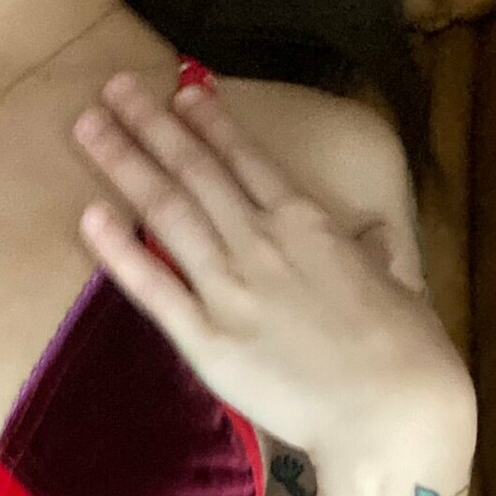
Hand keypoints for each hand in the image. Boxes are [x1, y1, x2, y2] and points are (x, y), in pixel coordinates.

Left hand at [70, 70, 474, 470]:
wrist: (391, 408)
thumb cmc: (407, 350)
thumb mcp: (397, 282)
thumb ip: (372, 253)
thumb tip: (371, 239)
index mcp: (309, 222)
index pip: (248, 159)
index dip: (210, 123)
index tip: (182, 91)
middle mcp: (261, 242)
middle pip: (195, 170)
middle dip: (152, 124)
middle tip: (114, 86)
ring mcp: (229, 288)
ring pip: (167, 210)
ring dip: (125, 163)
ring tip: (88, 125)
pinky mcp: (207, 339)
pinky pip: (154, 287)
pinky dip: (119, 250)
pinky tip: (91, 214)